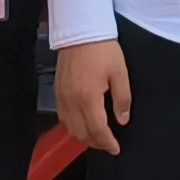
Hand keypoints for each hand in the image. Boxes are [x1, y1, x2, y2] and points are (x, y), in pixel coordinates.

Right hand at [56, 40, 130, 155]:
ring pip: (70, 128)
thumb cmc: (103, 49)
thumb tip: (122, 120)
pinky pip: (63, 117)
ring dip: (83, 137)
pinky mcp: (57, 91)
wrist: (80, 30)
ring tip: (97, 137)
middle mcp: (71, 101)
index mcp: (88, 97)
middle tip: (108, 145)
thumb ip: (122, 99)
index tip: (116, 149)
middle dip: (96, 143)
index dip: (107, 142)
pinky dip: (73, 126)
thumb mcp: (120, 72)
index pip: (97, 130)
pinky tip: (82, 123)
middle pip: (81, 133)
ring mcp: (62, 97)